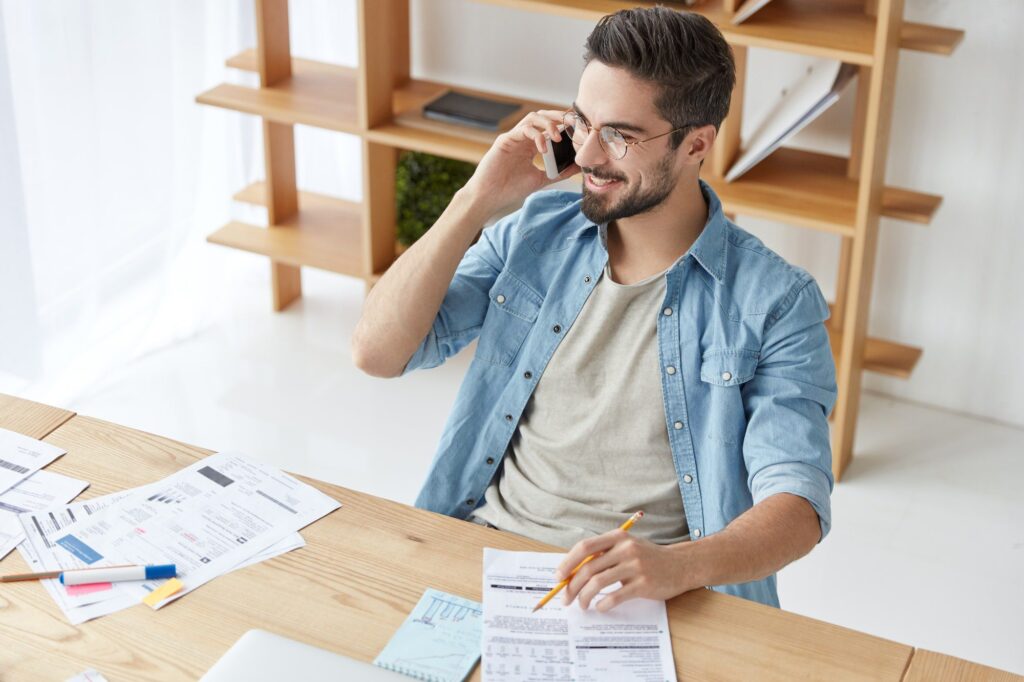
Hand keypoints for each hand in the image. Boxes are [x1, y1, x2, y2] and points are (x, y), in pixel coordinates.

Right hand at [460, 110, 578, 217]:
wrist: (489, 197)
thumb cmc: (510, 189)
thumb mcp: (541, 179)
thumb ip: (559, 172)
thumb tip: (579, 167)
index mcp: (530, 145)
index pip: (549, 126)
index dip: (564, 124)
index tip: (579, 129)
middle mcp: (522, 138)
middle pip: (542, 116)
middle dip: (559, 117)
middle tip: (573, 124)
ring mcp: (513, 137)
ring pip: (532, 118)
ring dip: (548, 124)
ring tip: (558, 137)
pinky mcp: (505, 140)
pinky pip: (523, 129)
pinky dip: (536, 135)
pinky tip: (544, 148)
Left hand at [555, 530, 695, 612]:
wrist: (681, 565)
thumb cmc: (648, 557)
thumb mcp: (627, 547)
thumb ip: (604, 555)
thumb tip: (573, 572)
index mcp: (618, 537)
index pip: (585, 547)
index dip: (568, 562)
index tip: (558, 577)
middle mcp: (625, 549)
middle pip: (588, 568)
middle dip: (572, 585)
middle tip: (565, 598)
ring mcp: (635, 566)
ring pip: (598, 583)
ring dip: (584, 597)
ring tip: (582, 605)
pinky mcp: (643, 584)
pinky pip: (615, 596)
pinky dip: (603, 604)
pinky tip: (600, 607)